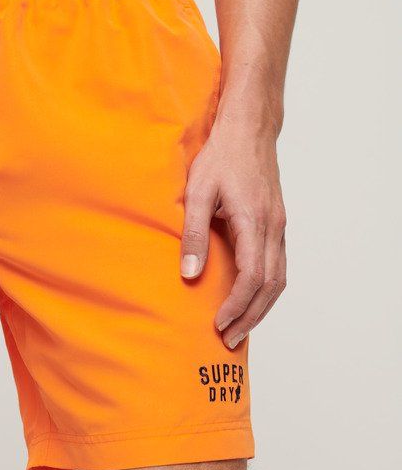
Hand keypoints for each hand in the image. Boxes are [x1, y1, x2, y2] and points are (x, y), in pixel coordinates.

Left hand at [180, 119, 286, 348]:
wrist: (249, 129)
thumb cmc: (221, 156)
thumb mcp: (197, 192)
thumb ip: (193, 234)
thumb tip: (189, 274)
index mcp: (254, 222)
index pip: (253, 277)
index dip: (237, 306)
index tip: (219, 323)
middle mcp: (273, 228)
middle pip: (271, 286)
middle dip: (251, 317)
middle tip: (229, 339)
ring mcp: (279, 226)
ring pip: (279, 279)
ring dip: (261, 308)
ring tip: (239, 328)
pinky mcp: (277, 223)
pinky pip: (278, 266)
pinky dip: (266, 290)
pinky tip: (249, 300)